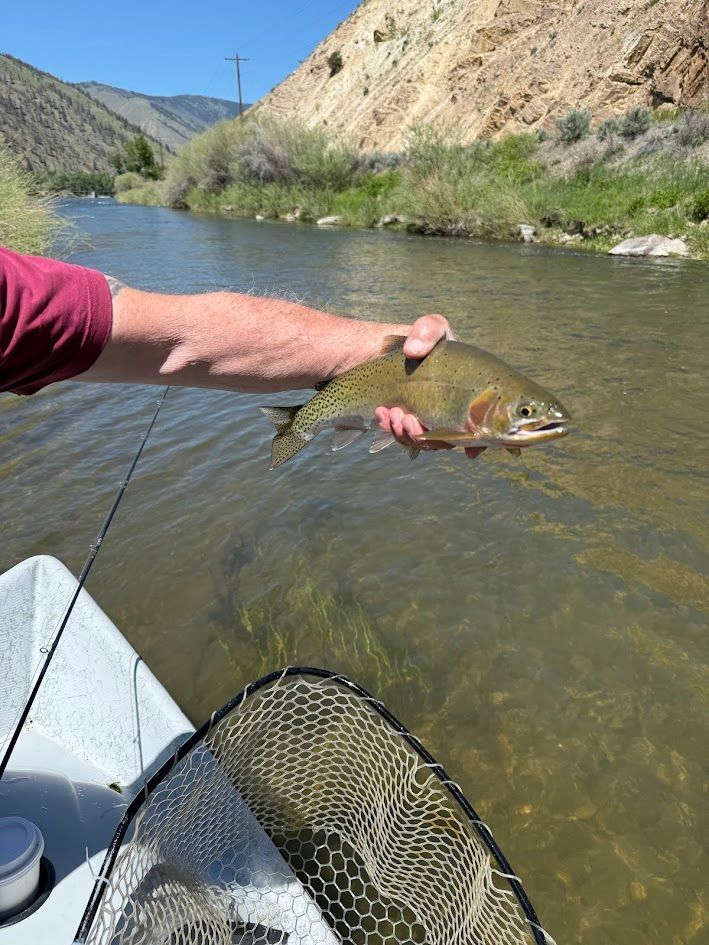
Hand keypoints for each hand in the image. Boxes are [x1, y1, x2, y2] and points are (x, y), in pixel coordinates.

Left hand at [375, 314, 485, 458]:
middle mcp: (454, 415)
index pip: (486, 426)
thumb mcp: (430, 328)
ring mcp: (431, 423)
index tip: (469, 450)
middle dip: (430, 438)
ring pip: (425, 443)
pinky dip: (392, 429)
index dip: (481, 442)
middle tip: (409, 420)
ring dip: (408, 434)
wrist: (382, 354)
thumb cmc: (418, 341)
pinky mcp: (408, 428)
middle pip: (450, 442)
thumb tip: (414, 351)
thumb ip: (428, 329)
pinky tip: (383, 413)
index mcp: (471, 398)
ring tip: (394, 413)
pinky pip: (404, 439)